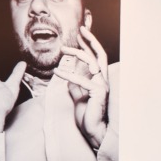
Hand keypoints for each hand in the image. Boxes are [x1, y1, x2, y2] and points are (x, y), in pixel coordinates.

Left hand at [55, 25, 109, 149]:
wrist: (94, 130)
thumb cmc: (87, 115)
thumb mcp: (78, 97)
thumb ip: (75, 86)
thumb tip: (68, 76)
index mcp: (99, 80)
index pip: (95, 58)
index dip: (88, 45)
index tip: (80, 35)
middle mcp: (103, 80)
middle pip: (99, 55)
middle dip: (91, 41)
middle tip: (81, 30)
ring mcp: (101, 86)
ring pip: (92, 63)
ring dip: (77, 53)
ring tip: (63, 49)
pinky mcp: (97, 93)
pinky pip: (81, 80)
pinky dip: (68, 75)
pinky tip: (58, 72)